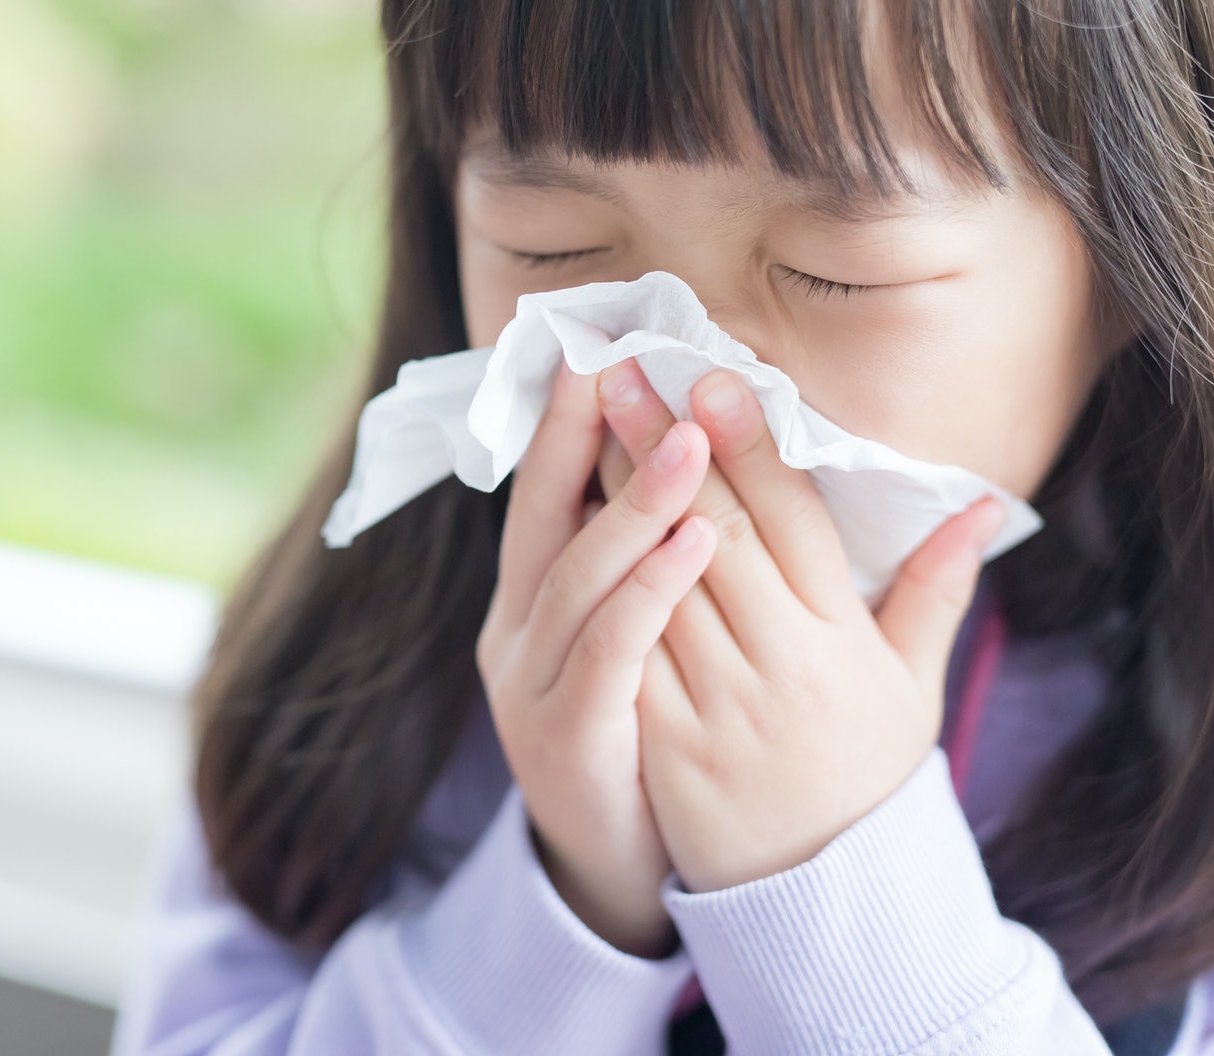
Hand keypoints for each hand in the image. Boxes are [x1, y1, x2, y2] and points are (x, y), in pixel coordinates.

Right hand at [476, 360, 717, 954]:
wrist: (616, 868)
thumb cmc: (636, 735)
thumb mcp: (625, 640)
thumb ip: (634, 561)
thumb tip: (673, 465)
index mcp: (531, 603)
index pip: (543, 495)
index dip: (563, 422)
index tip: (594, 344)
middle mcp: (518, 634)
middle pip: (545, 518)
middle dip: (584, 438)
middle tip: (627, 363)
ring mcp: (533, 687)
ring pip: (580, 579)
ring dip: (635, 504)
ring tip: (689, 442)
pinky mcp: (569, 738)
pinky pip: (610, 652)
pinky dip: (649, 593)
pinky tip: (695, 545)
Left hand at [590, 359, 1005, 892]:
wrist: (820, 898)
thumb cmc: (863, 775)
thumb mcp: (912, 686)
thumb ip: (935, 589)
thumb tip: (984, 503)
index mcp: (842, 642)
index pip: (792, 524)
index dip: (750, 447)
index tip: (711, 378)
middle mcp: (781, 668)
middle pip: (715, 537)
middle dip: (667, 448)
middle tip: (626, 370)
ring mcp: (717, 708)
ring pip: (658, 583)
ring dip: (617, 499)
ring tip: (584, 423)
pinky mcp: (664, 744)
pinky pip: (625, 652)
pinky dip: (597, 588)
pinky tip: (566, 525)